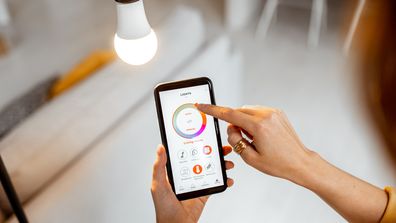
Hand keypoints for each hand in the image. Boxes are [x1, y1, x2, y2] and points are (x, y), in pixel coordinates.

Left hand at [151, 145, 233, 222]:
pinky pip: (216, 184)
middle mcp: (187, 174)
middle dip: (215, 152)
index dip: (197, 144)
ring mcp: (197, 183)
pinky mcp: (204, 193)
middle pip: (203, 159)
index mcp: (176, 170)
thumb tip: (160, 148)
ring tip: (228, 163)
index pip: (188, 153)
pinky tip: (228, 179)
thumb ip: (159, 166)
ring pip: (212, 169)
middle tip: (224, 148)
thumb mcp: (158, 184)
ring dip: (222, 165)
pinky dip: (224, 181)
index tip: (206, 138)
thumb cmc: (164, 207)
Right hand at [196, 104, 389, 222]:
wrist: (300, 162)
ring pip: (247, 111)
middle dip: (234, 123)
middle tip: (242, 140)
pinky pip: (257, 112)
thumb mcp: (250, 158)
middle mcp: (266, 115)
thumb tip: (231, 128)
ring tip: (255, 139)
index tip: (202, 105)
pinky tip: (261, 135)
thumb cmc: (278, 163)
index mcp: (258, 126)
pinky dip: (253, 121)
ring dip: (244, 122)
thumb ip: (235, 140)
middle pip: (238, 112)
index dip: (213, 110)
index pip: (229, 115)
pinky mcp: (277, 112)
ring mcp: (273, 112)